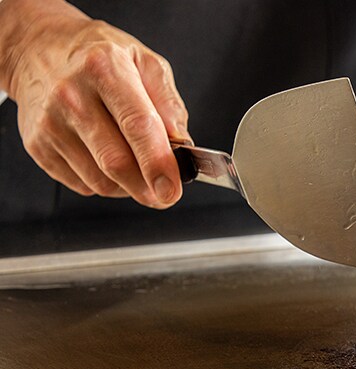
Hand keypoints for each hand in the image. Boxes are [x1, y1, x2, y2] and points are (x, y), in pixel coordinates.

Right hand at [0, 0, 189, 207]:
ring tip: (138, 169)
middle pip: (116, 162)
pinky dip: (106, 184)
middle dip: (147, 188)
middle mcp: (72, 96)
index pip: (136, 126)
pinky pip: (82, 184)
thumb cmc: (99, 58)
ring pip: (100, 181)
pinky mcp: (37, 145)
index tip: (172, 190)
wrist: (36, 49)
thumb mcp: (144, 62)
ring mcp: (50, 123)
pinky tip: (108, 162)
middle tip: (165, 193)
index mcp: (104, 69)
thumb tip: (181, 146)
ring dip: (129, 187)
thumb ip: (169, 103)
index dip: (157, 163)